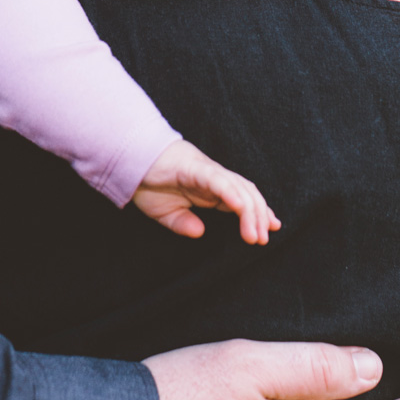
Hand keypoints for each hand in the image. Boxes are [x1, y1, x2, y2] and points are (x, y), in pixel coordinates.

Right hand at [132, 140, 280, 244]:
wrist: (130, 161)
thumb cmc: (149, 183)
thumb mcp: (166, 213)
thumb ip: (183, 223)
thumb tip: (200, 233)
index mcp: (211, 189)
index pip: (242, 200)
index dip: (258, 214)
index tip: (269, 231)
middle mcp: (215, 179)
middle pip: (247, 194)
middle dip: (260, 216)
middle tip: (264, 239)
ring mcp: (208, 172)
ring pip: (239, 188)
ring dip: (250, 211)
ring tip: (255, 234)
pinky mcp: (196, 168)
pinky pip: (219, 181)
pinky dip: (232, 194)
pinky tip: (240, 208)